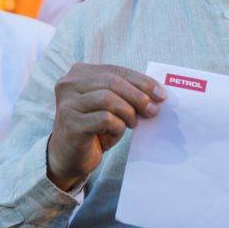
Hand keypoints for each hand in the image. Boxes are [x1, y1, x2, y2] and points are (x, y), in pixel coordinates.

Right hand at [47, 63, 165, 190]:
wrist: (69, 157)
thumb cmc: (94, 129)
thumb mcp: (110, 106)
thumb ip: (125, 94)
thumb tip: (156, 94)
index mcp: (79, 73)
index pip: (116, 70)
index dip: (141, 81)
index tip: (161, 95)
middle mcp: (69, 84)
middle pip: (112, 82)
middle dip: (138, 96)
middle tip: (152, 111)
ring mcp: (67, 103)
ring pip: (108, 99)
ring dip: (127, 113)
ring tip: (132, 124)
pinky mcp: (70, 123)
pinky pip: (104, 119)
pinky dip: (117, 127)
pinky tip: (113, 135)